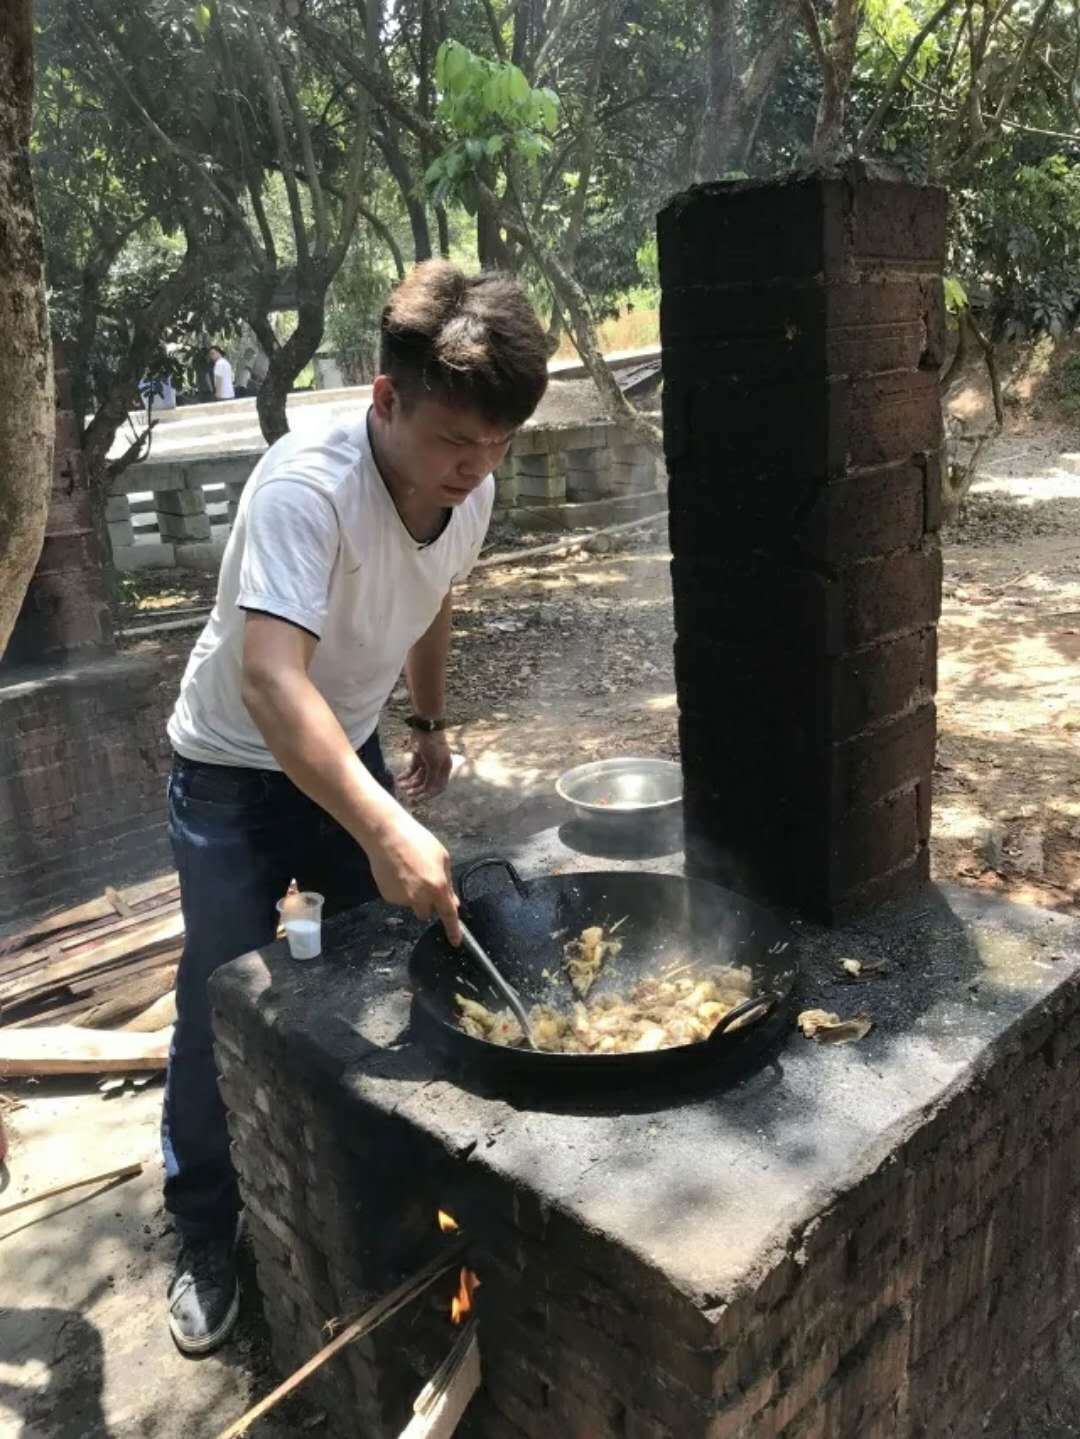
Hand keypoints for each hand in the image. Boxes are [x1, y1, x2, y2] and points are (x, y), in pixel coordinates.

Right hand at [368, 807, 460, 943]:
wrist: (386, 836)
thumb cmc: (419, 842)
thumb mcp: (442, 858)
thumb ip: (448, 883)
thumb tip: (452, 902)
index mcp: (437, 888)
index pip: (448, 915)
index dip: (453, 930)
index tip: (455, 942)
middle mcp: (420, 898)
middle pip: (427, 913)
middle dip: (428, 903)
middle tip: (425, 882)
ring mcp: (402, 899)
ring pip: (412, 904)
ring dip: (414, 895)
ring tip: (408, 871)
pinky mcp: (387, 896)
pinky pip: (399, 898)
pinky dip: (400, 890)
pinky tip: (396, 873)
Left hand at [398, 730, 452, 803]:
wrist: (426, 727)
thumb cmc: (433, 745)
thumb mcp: (434, 763)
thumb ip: (432, 778)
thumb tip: (428, 791)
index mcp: (444, 769)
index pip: (438, 787)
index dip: (429, 794)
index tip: (418, 798)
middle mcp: (437, 768)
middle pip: (427, 784)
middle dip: (417, 790)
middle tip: (407, 794)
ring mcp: (427, 763)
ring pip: (418, 778)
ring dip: (409, 783)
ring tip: (400, 785)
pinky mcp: (419, 758)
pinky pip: (412, 770)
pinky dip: (406, 775)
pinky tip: (399, 779)